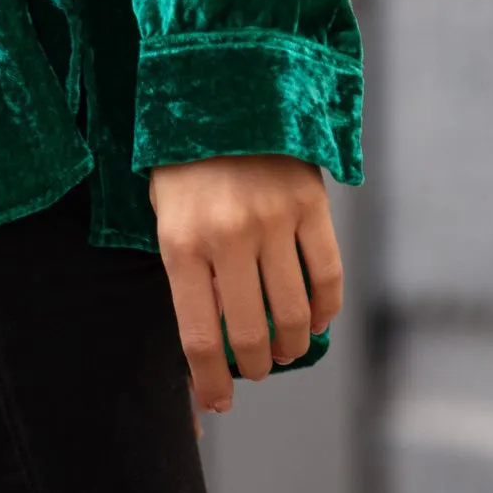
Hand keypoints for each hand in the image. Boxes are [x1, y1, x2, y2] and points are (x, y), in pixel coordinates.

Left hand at [147, 154, 342, 415]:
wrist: (219, 88)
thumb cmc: (183, 164)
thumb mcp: (164, 217)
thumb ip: (184, 275)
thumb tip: (204, 346)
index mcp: (181, 243)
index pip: (199, 337)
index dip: (210, 382)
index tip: (218, 403)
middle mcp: (228, 236)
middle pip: (250, 333)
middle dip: (254, 365)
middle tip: (254, 369)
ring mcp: (272, 220)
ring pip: (293, 312)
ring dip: (292, 344)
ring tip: (285, 349)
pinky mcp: (309, 204)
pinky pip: (327, 274)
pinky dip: (324, 308)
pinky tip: (315, 319)